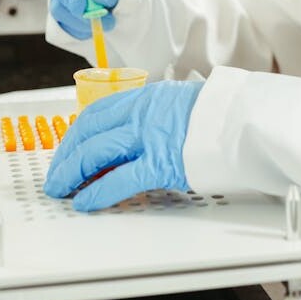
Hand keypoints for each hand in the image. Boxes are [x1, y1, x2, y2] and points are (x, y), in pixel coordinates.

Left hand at [44, 80, 203, 210]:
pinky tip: (85, 202)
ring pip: (97, 151)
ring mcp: (151, 136)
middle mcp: (143, 112)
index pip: (98, 113)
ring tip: (61, 189)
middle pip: (90, 132)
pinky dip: (97, 192)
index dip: (76, 135)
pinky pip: (120, 178)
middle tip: (56, 175)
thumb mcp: (179, 103)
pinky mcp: (162, 162)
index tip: (67, 150)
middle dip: (67, 156)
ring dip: (72, 172)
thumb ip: (153, 116)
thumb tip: (133, 136)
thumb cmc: (218, 114)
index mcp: (147, 97)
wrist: (244, 118)